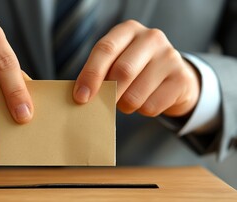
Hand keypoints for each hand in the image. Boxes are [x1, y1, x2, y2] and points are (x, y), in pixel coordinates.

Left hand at [74, 20, 199, 116]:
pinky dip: (141, 111)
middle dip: (109, 93)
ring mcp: (170, 57)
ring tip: (127, 100)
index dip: (90, 75)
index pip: (105, 49)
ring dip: (124, 105)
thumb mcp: (116, 62)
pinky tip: (146, 101)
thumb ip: (100, 73)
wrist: (173, 78)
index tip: (81, 97)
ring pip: (135, 95)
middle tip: (105, 103)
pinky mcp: (181, 79)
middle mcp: (151, 38)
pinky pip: (150, 107)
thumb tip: (82, 96)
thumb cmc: (135, 70)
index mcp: (128, 30)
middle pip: (122, 72)